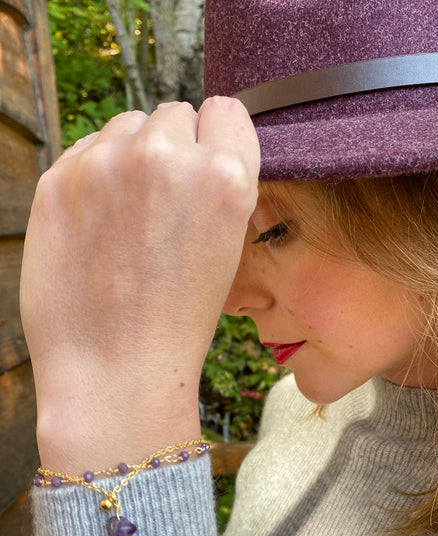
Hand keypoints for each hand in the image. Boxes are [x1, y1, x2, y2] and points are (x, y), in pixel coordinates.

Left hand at [20, 99, 259, 470]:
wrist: (115, 371)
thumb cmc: (176, 321)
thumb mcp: (228, 249)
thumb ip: (219, 186)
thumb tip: (196, 146)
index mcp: (225, 177)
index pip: (226, 111)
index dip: (215, 141)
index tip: (203, 169)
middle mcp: (167, 157)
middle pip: (173, 114)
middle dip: (171, 150)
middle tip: (161, 208)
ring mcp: (107, 164)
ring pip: (126, 126)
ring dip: (129, 157)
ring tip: (127, 220)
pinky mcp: (59, 178)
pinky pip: (86, 150)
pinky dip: (93, 175)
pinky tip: (97, 225)